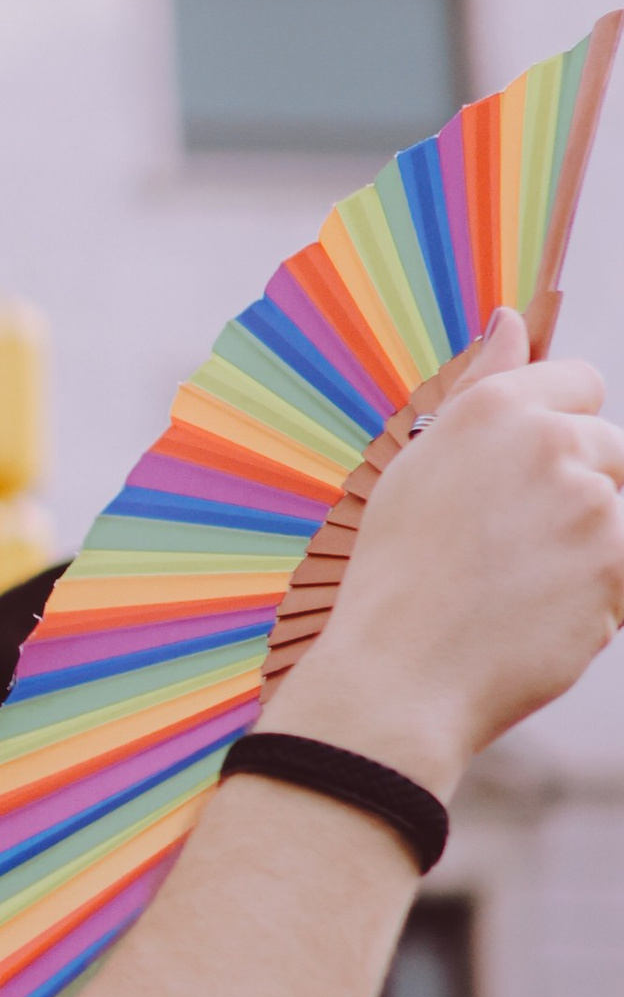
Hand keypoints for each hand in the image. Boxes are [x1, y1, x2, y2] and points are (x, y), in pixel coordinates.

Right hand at [281, 311, 623, 791]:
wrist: (399, 676)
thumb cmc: (395, 575)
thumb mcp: (421, 462)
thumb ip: (482, 385)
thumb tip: (512, 320)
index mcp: (496, 408)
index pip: (581, 383)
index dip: (557, 428)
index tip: (527, 476)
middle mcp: (553, 444)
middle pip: (610, 450)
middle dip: (576, 492)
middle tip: (506, 546)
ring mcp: (593, 509)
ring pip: (618, 514)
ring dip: (586, 547)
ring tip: (514, 587)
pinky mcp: (619, 571)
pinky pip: (622, 574)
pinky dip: (593, 598)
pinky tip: (533, 617)